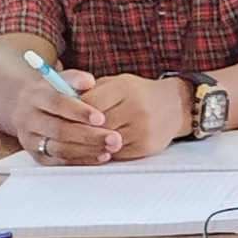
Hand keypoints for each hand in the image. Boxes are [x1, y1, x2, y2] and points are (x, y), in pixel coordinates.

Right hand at [1, 64, 123, 164]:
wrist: (27, 107)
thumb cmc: (53, 92)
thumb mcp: (61, 80)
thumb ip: (76, 79)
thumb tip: (89, 81)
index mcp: (35, 96)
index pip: (56, 103)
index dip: (78, 112)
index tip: (101, 118)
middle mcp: (29, 119)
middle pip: (58, 130)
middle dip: (88, 135)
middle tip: (114, 138)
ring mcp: (30, 139)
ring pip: (59, 149)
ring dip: (87, 150)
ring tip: (111, 148)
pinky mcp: (36, 155)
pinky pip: (59, 162)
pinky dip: (81, 160)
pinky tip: (101, 156)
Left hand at [73, 74, 191, 161]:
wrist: (175, 106)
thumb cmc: (139, 94)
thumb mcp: (117, 84)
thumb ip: (93, 92)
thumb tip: (64, 106)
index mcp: (125, 88)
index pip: (90, 103)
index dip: (74, 112)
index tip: (63, 116)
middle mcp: (136, 108)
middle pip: (96, 126)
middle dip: (78, 130)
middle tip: (63, 132)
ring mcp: (143, 129)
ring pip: (104, 142)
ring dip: (89, 144)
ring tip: (76, 142)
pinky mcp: (146, 147)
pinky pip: (116, 154)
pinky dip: (104, 152)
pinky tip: (96, 148)